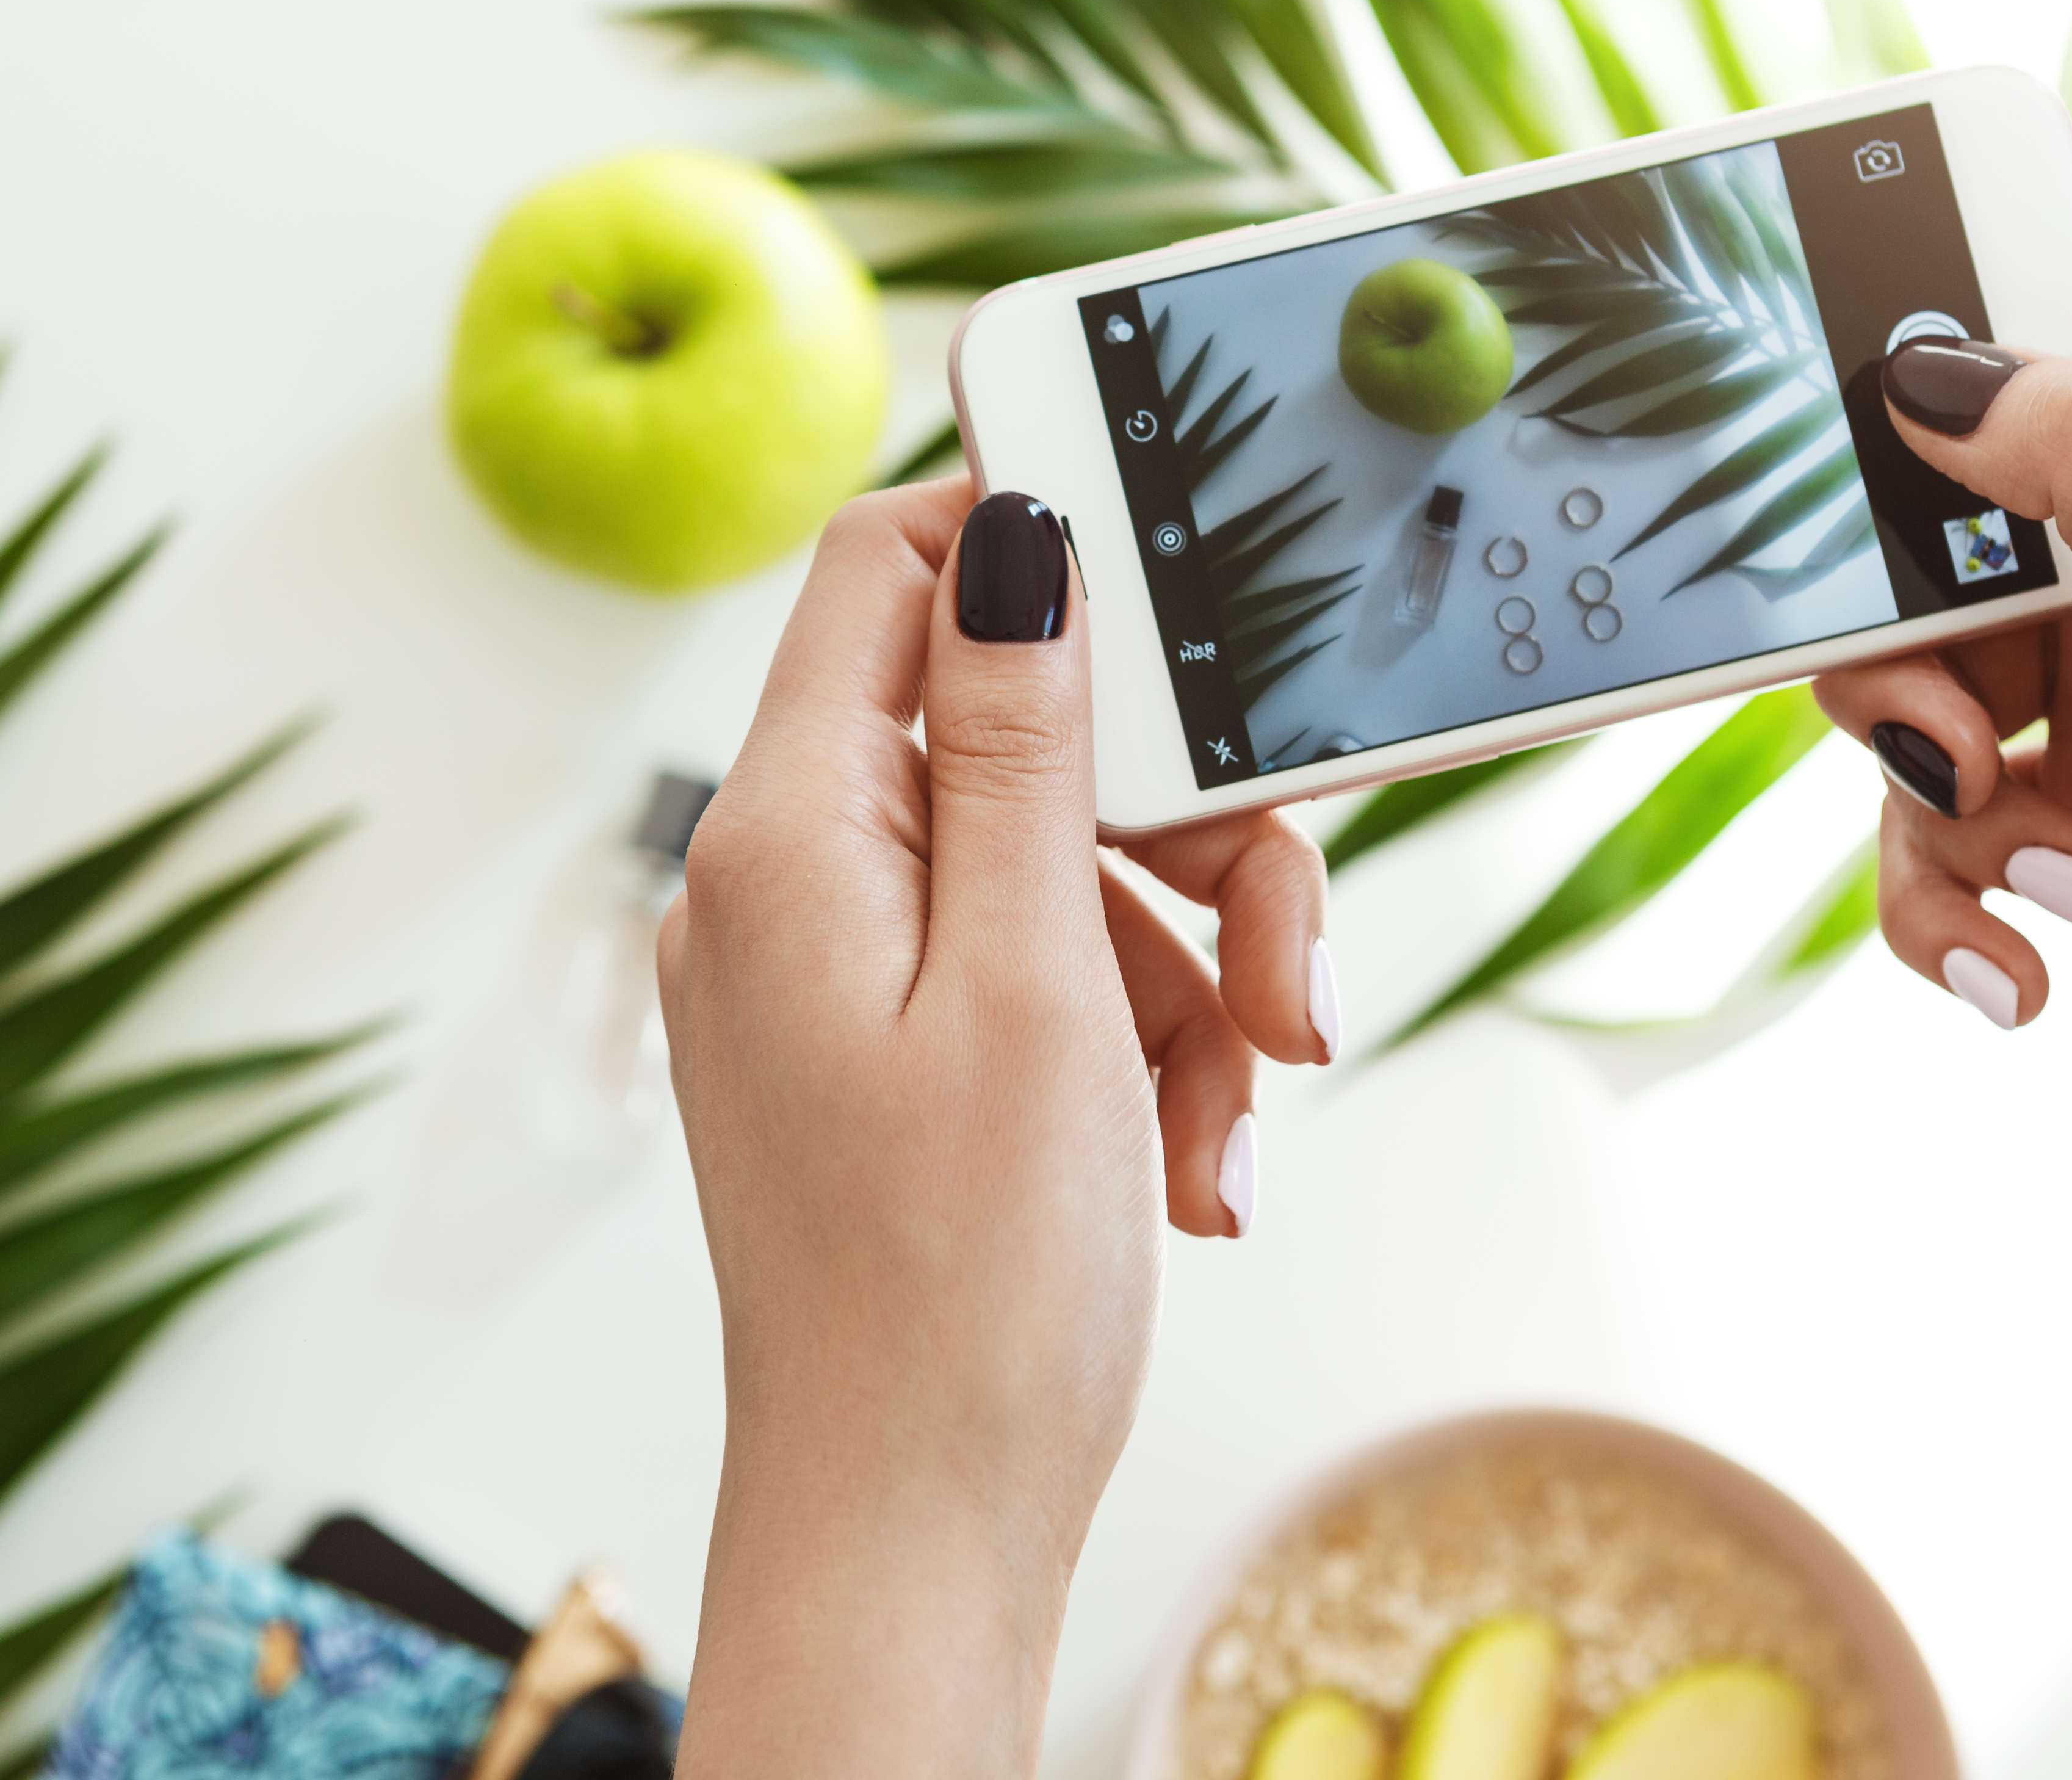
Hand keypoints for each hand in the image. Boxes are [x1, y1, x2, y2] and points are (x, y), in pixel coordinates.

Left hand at [658, 479, 1328, 1778]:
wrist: (911, 1536)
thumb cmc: (962, 1295)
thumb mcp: (1030, 979)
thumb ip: (1016, 741)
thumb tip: (1012, 536)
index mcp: (788, 836)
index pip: (879, 572)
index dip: (1026, 547)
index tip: (1182, 593)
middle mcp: (789, 886)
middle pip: (1014, 741)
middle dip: (1183, 844)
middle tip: (1283, 972)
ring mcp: (834, 976)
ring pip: (1058, 872)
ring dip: (1185, 975)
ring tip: (1233, 1116)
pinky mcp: (887, 1057)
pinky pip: (1038, 980)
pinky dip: (1138, 1050)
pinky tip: (1189, 1164)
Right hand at [1812, 133, 2071, 1285]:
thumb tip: (1946, 357)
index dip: (1970, 214)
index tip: (1826, 284)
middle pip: (1963, 449)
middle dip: (1887, 576)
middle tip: (1933, 694)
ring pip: (1920, 635)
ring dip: (1912, 757)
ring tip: (2018, 853)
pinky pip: (1937, 786)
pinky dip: (1939, 873)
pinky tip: (2020, 953)